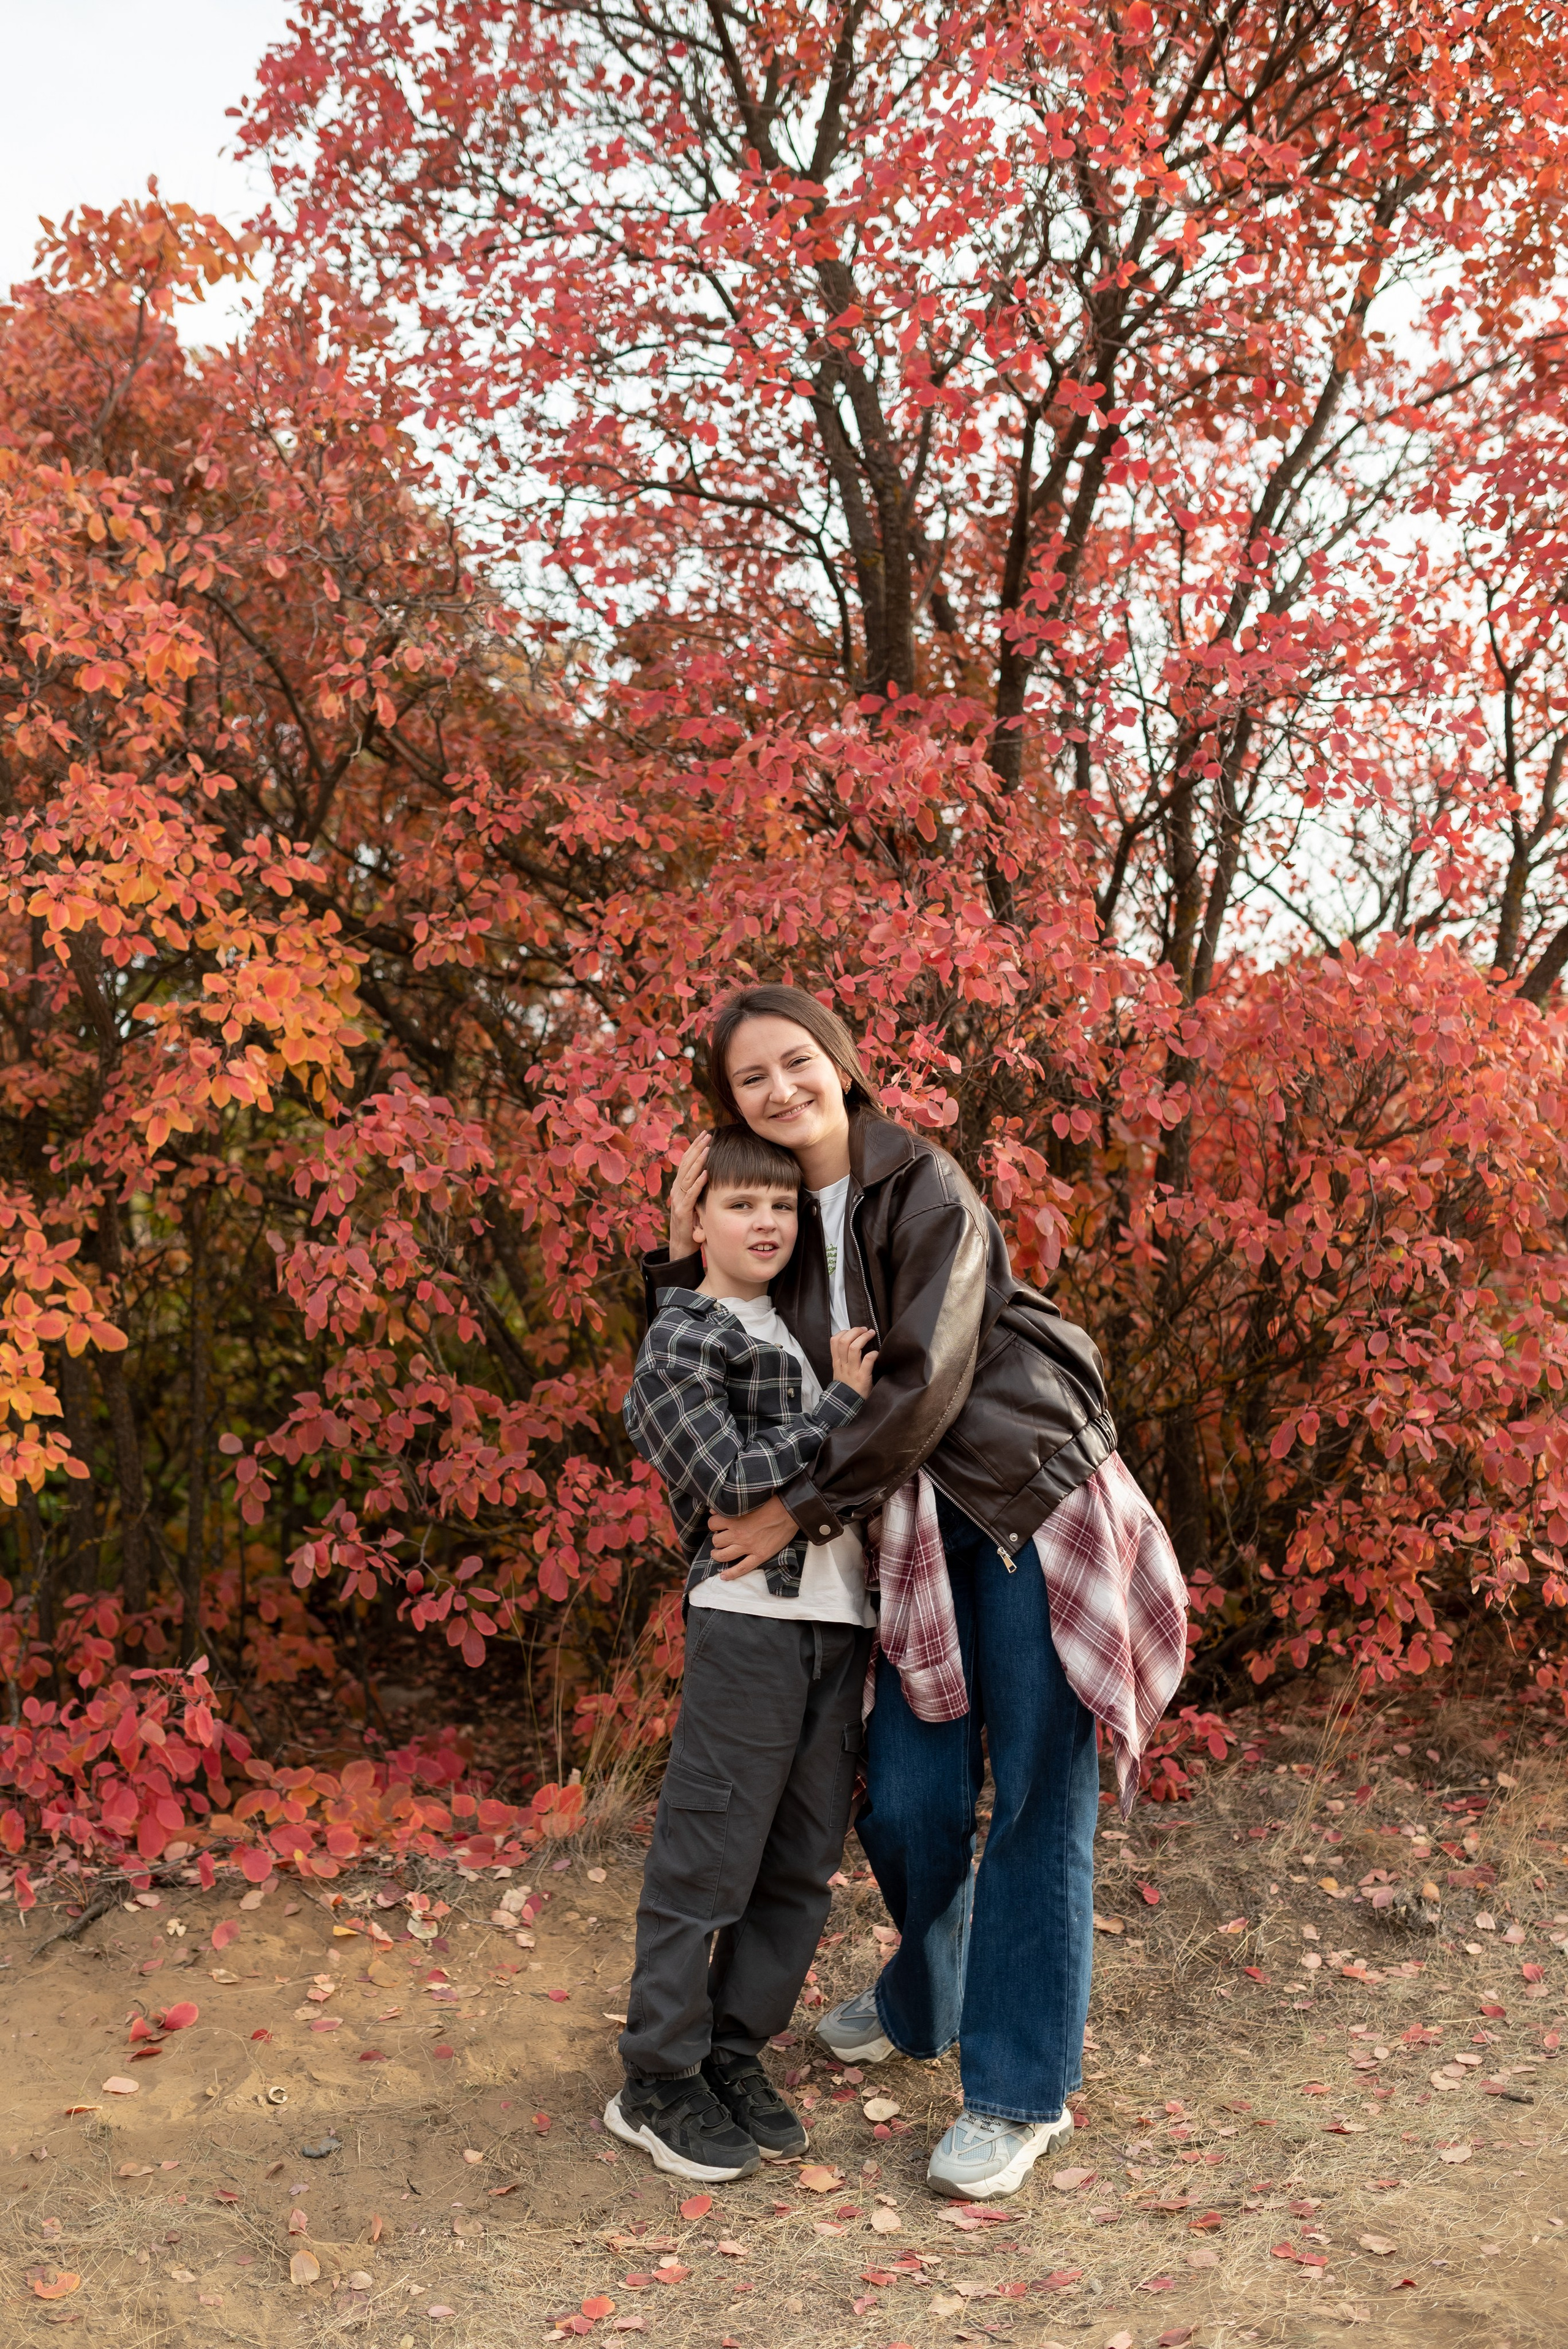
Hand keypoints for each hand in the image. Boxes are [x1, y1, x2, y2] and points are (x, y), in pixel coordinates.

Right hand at [668, 1130, 710, 1258]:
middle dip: (697, 1148)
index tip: (705, 1134)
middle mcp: (677, 1190)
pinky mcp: (682, 1212)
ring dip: (698, 1162)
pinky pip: (691, 1195)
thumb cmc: (692, 1222)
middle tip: (707, 1134)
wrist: (682, 1245)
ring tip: (707, 1149)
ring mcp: (678, 1201)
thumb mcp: (695, 1201)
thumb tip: (711, 1171)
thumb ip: (699, 1187)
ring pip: (687, 1176)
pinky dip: (698, 1183)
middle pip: (686, 1164)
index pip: (687, 1161)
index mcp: (680, 1186)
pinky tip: (705, 1173)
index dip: (695, 1147)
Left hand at [709, 1494, 798, 1577]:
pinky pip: (741, 1568)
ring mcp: (748, 1547)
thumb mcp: (748, 1501)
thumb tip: (713, 1511)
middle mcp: (738, 1534)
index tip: (718, 1525)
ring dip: (717, 1555)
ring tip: (717, 1554)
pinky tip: (723, 1576)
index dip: (714, 1524)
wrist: (790, 1511)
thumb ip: (730, 1507)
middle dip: (717, 1540)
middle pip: (716, 1541)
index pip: (712, 1524)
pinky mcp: (759, 1556)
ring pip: (724, 1556)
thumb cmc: (771, 1503)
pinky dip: (731, 1574)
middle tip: (721, 1538)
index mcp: (734, 1519)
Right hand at [829, 1324, 878, 1397]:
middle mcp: (843, 1365)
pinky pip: (867, 1361)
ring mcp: (852, 1371)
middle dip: (856, 1331)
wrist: (846, 1407)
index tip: (853, 1331)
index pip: (834, 1341)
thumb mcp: (839, 1373)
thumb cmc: (847, 1389)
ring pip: (854, 1348)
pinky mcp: (862, 1378)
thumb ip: (843, 1360)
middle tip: (865, 1330)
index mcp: (837, 1363)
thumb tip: (853, 1344)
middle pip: (845, 1341)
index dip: (844, 1332)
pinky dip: (872, 1354)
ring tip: (871, 1334)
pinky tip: (876, 1353)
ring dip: (864, 1338)